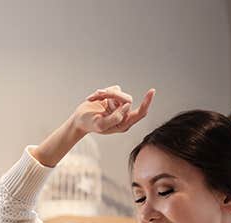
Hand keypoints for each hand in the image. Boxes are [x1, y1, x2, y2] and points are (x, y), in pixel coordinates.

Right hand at [33, 86, 155, 166]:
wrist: (79, 119)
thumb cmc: (89, 124)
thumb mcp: (101, 124)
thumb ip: (115, 118)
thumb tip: (127, 106)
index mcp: (124, 123)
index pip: (140, 113)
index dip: (146, 102)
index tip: (151, 91)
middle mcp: (124, 114)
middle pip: (127, 100)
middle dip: (113, 95)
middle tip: (100, 94)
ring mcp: (119, 105)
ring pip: (119, 93)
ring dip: (105, 93)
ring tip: (94, 98)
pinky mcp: (113, 97)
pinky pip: (113, 89)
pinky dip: (101, 92)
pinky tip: (94, 98)